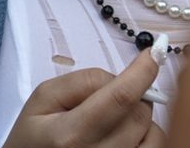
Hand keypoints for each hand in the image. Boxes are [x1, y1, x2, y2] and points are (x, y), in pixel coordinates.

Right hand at [2, 49, 166, 147]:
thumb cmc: (34, 137)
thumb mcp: (44, 99)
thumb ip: (83, 81)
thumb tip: (121, 77)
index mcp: (71, 135)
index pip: (121, 97)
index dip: (144, 70)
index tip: (155, 52)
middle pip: (139, 113)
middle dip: (135, 94)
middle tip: (112, 96)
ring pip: (152, 132)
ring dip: (140, 117)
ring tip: (113, 121)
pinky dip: (146, 136)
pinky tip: (124, 136)